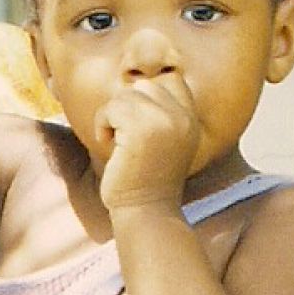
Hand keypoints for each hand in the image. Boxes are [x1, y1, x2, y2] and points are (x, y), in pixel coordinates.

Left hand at [91, 74, 198, 210]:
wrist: (146, 213)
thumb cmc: (145, 180)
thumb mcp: (164, 142)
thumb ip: (159, 114)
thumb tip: (134, 85)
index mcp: (191, 121)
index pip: (170, 81)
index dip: (146, 97)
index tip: (134, 124)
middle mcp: (182, 118)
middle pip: (144, 86)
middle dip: (125, 107)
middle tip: (122, 135)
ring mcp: (164, 122)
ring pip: (125, 96)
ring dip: (111, 117)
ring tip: (115, 142)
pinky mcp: (141, 130)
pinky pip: (111, 108)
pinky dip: (102, 125)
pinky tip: (108, 145)